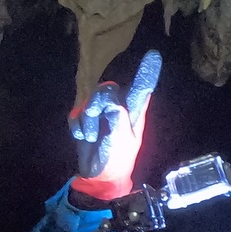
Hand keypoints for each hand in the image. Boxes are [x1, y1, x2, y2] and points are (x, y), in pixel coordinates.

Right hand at [70, 49, 160, 201]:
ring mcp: (100, 113)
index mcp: (133, 113)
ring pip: (88, 102)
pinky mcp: (84, 119)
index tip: (154, 55)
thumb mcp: (121, 142)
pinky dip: (77, 126)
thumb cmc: (116, 161)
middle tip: (94, 117)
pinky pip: (76, 113)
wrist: (97, 176)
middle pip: (106, 90)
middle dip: (97, 103)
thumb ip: (118, 120)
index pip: (141, 89)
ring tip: (90, 138)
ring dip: (86, 121)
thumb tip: (113, 102)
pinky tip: (82, 138)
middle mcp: (118, 109)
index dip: (146, 72)